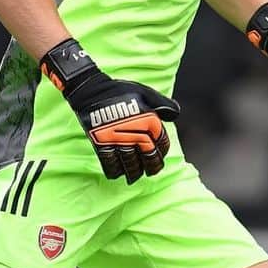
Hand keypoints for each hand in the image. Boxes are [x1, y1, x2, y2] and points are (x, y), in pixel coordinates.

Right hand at [40, 39, 179, 181]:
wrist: (92, 90)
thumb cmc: (119, 91)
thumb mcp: (146, 93)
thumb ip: (163, 104)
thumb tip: (175, 114)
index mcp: (148, 120)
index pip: (162, 142)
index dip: (163, 150)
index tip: (161, 153)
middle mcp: (136, 132)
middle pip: (148, 156)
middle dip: (152, 166)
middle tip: (151, 171)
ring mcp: (118, 139)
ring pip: (130, 163)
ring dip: (134, 172)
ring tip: (134, 177)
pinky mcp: (102, 143)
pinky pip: (110, 162)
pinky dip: (114, 171)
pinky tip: (116, 173)